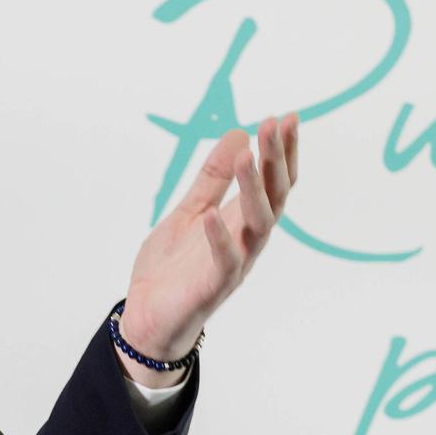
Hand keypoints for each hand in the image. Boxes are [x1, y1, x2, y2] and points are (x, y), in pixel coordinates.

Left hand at [117, 114, 298, 387]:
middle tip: (276, 124)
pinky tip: (212, 214)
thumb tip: (237, 134)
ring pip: (257, 224)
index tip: (287, 117)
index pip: (273, 182)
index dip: (282, 151)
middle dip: (275, 160)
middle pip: (274, 196)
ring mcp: (235, 263)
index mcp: (242, 221)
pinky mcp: (213, 287)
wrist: (148, 317)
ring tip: (247, 156)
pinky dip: (219, 238)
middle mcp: (247, 240)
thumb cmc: (173, 268)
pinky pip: (224, 261)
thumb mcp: (189, 211)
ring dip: (254, 190)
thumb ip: (211, 179)